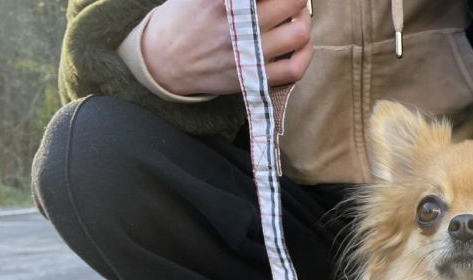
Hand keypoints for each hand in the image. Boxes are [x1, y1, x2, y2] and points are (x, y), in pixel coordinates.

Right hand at [142, 0, 311, 95]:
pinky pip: (294, 69)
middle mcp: (240, 25)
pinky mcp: (254, 78)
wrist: (167, 61)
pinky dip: (305, 54)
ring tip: (296, 16)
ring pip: (299, 33)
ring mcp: (249, 54)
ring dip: (304, 20)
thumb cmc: (186, 18)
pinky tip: (301, 44)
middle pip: (292, 2)